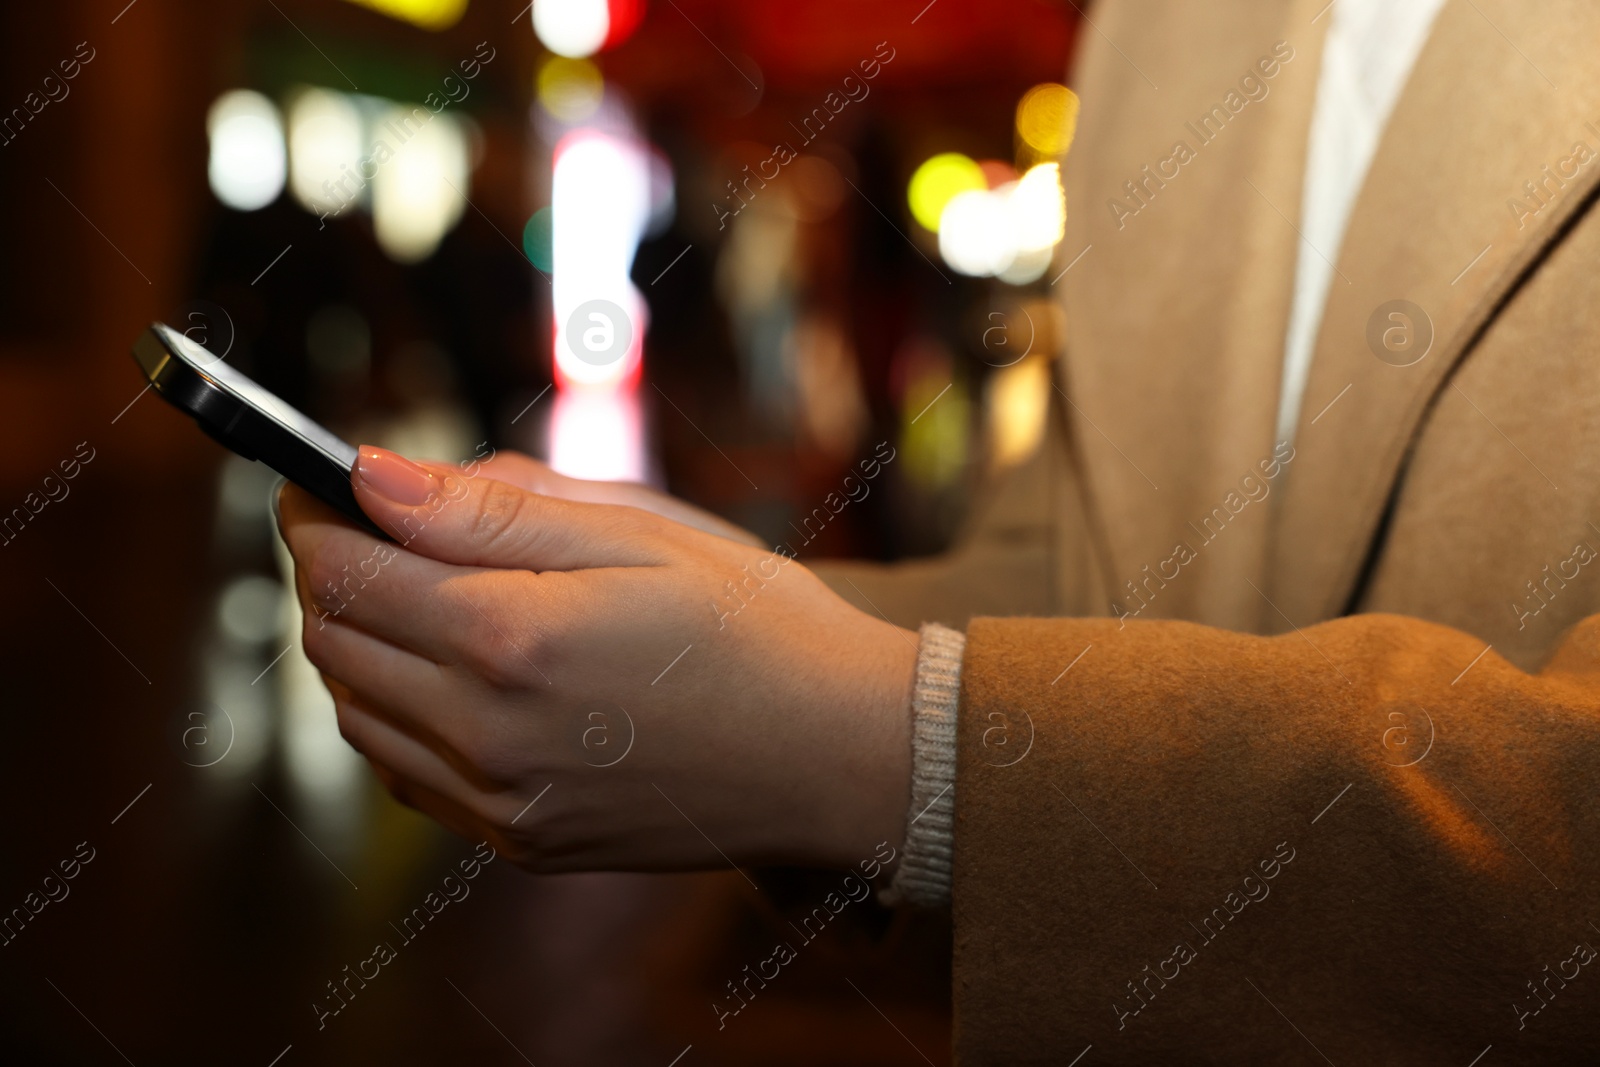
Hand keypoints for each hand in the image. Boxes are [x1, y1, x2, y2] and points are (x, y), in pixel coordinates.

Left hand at [276, 446, 918, 872]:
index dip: (312, 516)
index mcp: (513, 638)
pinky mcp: (524, 840)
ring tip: (412, 594)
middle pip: (334, 645)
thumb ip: (494, 508)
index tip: (317, 483)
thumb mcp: (640, 532)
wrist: (843, 754)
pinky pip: (408, 776)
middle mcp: (488, 734)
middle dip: (331, 574)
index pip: (345, 573)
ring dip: (356, 647)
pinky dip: (395, 717)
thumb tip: (371, 476)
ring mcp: (503, 801)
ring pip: (359, 715)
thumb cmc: (759, 621)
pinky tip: (448, 677)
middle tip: (369, 528)